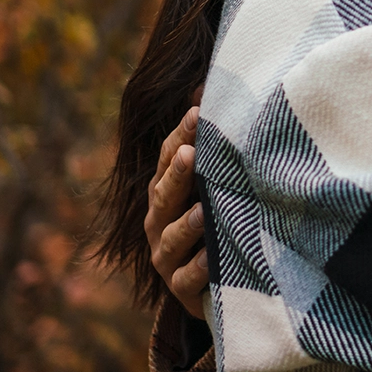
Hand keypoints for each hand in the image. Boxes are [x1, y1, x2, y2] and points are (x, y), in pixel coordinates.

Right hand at [146, 95, 209, 318]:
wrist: (208, 281)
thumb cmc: (211, 216)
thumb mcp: (209, 179)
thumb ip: (206, 140)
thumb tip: (206, 83)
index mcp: (165, 191)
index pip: (169, 158)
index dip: (181, 136)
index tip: (198, 112)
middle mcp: (158, 221)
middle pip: (164, 195)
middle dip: (177, 175)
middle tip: (191, 154)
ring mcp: (167, 256)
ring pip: (172, 238)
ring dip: (187, 224)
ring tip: (204, 209)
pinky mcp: (181, 289)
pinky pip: (188, 279)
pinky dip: (201, 268)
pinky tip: (213, 257)